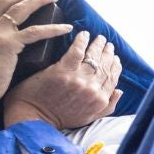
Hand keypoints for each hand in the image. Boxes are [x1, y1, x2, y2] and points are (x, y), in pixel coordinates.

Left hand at [2, 32, 122, 131]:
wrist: (34, 119)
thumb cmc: (58, 119)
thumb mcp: (89, 118)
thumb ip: (107, 106)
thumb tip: (119, 91)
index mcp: (100, 100)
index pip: (113, 78)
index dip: (115, 66)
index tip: (115, 57)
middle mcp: (92, 89)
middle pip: (105, 66)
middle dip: (108, 52)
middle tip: (107, 43)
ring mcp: (78, 79)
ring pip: (93, 57)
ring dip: (97, 45)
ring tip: (98, 38)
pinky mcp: (63, 71)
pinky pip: (77, 52)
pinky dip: (81, 41)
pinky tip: (84, 34)